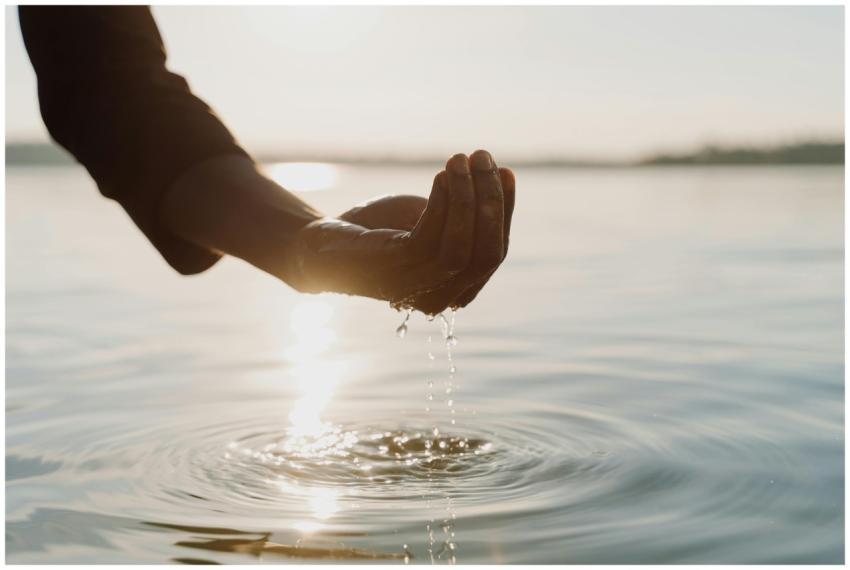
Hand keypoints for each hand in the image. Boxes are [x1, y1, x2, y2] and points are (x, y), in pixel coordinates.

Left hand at [286, 150, 515, 313]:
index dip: (505, 210)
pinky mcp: (393, 269)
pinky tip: (442, 175)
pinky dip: (442, 202)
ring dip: (467, 196)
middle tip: (483, 157)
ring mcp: (417, 286)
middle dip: (491, 201)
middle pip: (487, 253)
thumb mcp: (429, 219)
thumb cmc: (378, 231)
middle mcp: (441, 296)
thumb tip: (497, 177)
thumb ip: (462, 212)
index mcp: (456, 288)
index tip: (506, 171)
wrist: (320, 245)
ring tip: (460, 159)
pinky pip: (430, 236)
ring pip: (463, 246)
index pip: (495, 252)